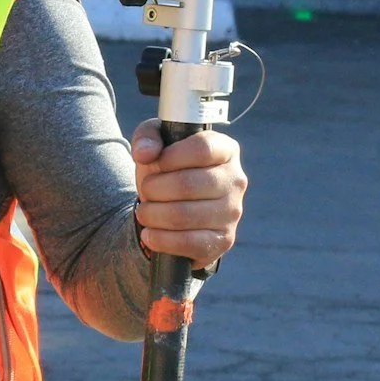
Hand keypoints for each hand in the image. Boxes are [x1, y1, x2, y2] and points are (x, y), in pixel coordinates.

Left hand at [130, 119, 246, 265]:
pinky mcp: (224, 240)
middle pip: (187, 184)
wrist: (174, 206)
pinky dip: (161, 240)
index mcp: (226, 150)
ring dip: (152, 215)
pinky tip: (150, 235)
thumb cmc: (167, 169)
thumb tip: (144, 154)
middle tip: (146, 191)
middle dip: (154, 189)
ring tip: (145, 212)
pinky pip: (189, 243)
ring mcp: (232, 212)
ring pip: (183, 215)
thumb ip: (146, 137)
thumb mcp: (155, 144)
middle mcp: (235, 180)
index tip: (155, 163)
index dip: (170, 157)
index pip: (202, 149)